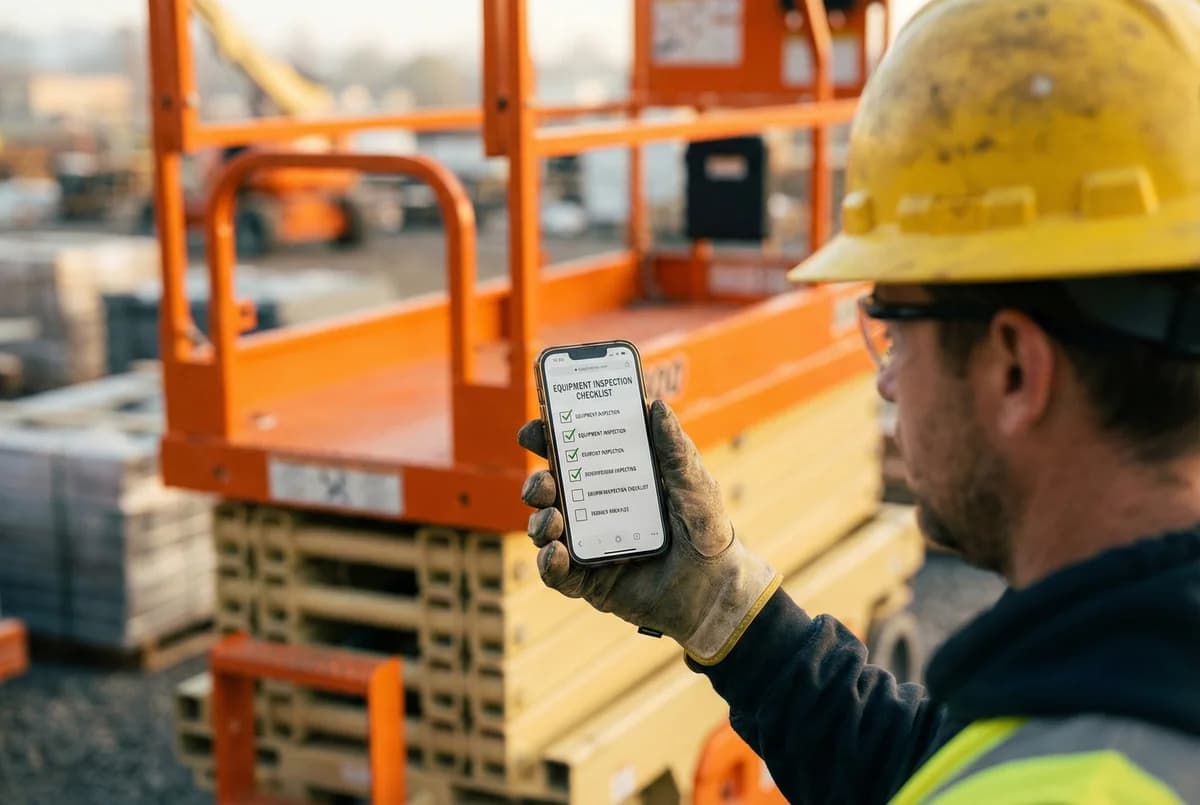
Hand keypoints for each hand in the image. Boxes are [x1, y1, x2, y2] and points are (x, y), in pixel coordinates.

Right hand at [518, 400, 780, 664]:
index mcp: (613, 476)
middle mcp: (594, 507)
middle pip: (549, 490)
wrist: (717, 589)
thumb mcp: (694, 484)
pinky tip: (555, 554)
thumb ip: (675, 449)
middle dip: (538, 484)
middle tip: (545, 483)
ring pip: (545, 529)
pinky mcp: (589, 581)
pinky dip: (548, 563)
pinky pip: (557, 574)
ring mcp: (588, 544)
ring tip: (553, 521)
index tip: (534, 431)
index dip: (547, 439)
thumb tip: (657, 406)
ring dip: (540, 522)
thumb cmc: (707, 529)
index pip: (571, 453)